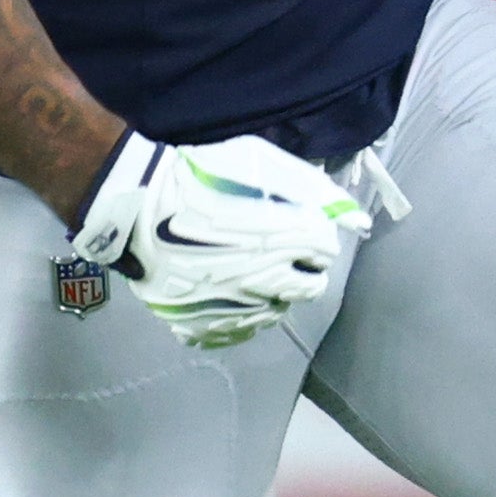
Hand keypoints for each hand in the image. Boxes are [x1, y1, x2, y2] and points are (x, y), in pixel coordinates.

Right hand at [70, 130, 371, 348]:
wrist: (139, 203)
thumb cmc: (203, 177)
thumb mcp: (264, 164)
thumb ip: (314, 189)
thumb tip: (356, 218)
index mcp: (294, 240)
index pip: (326, 251)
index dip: (313, 237)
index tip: (298, 227)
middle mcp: (273, 280)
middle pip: (308, 288)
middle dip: (301, 270)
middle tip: (280, 253)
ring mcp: (237, 306)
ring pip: (273, 312)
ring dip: (271, 294)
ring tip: (250, 274)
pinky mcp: (203, 321)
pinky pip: (233, 332)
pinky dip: (237, 319)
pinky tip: (229, 300)